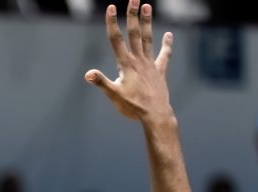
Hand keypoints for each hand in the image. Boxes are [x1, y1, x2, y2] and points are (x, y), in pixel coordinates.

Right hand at [85, 1, 173, 123]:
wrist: (155, 114)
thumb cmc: (133, 107)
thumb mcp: (114, 95)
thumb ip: (101, 82)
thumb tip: (88, 74)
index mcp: (126, 64)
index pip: (116, 40)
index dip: (113, 23)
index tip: (111, 7)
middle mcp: (138, 60)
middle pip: (135, 33)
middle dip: (133, 15)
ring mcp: (150, 64)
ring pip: (147, 39)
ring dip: (147, 23)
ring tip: (148, 6)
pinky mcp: (159, 71)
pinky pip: (164, 56)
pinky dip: (167, 45)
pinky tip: (169, 35)